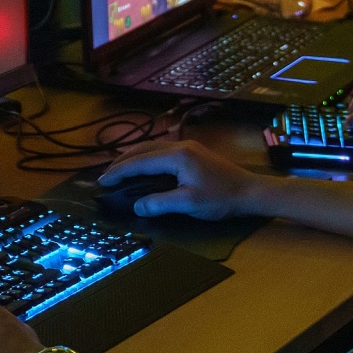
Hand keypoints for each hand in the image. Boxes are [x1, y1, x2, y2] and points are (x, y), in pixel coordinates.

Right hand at [99, 141, 262, 219]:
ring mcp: (187, 147)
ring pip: (151, 148)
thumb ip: (160, 203)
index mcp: (176, 156)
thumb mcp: (188, 203)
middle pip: (142, 150)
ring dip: (133, 158)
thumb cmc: (221, 198)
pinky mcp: (192, 153)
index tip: (102, 182)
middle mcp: (179, 146)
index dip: (119, 173)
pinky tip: (143, 167)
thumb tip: (137, 207)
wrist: (250, 192)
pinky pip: (160, 151)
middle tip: (105, 177)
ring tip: (119, 171)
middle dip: (121, 162)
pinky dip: (146, 158)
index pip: (139, 162)